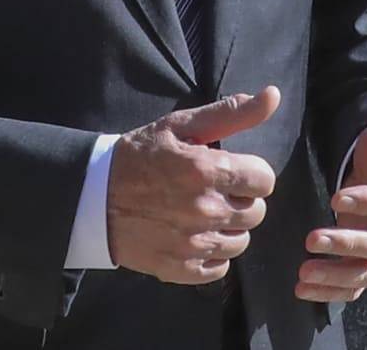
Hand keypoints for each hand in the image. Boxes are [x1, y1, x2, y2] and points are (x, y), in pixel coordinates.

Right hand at [110, 85, 280, 285]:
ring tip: (205, 213)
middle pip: (256, 212)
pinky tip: (195, 237)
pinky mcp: (179, 269)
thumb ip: (231, 114)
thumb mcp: (181, 126)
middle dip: (242, 199)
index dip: (252, 172)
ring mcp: (192, 244)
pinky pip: (219, 269)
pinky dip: (213, 255)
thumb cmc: (140, 155)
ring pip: (241, 242)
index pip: (265, 180)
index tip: (234, 170)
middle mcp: (204, 210)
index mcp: (207, 170)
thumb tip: (273, 96)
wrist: (93, 196)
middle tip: (217, 191)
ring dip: (229, 227)